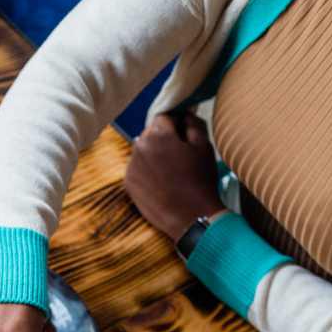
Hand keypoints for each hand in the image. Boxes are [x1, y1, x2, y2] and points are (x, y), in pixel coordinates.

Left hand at [124, 113, 224, 241]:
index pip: (163, 117)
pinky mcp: (127, 183)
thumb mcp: (204, 147)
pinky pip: (137, 168)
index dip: (175, 122)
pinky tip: (161, 180)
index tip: (183, 131)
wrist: (190, 217)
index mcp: (158, 135)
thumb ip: (193, 124)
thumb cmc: (200, 180)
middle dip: (163, 137)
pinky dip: (147, 170)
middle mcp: (139, 147)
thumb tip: (185, 114)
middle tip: (179, 152)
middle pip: (150, 133)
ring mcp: (131, 166)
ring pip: (142, 150)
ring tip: (171, 169)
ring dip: (154, 153)